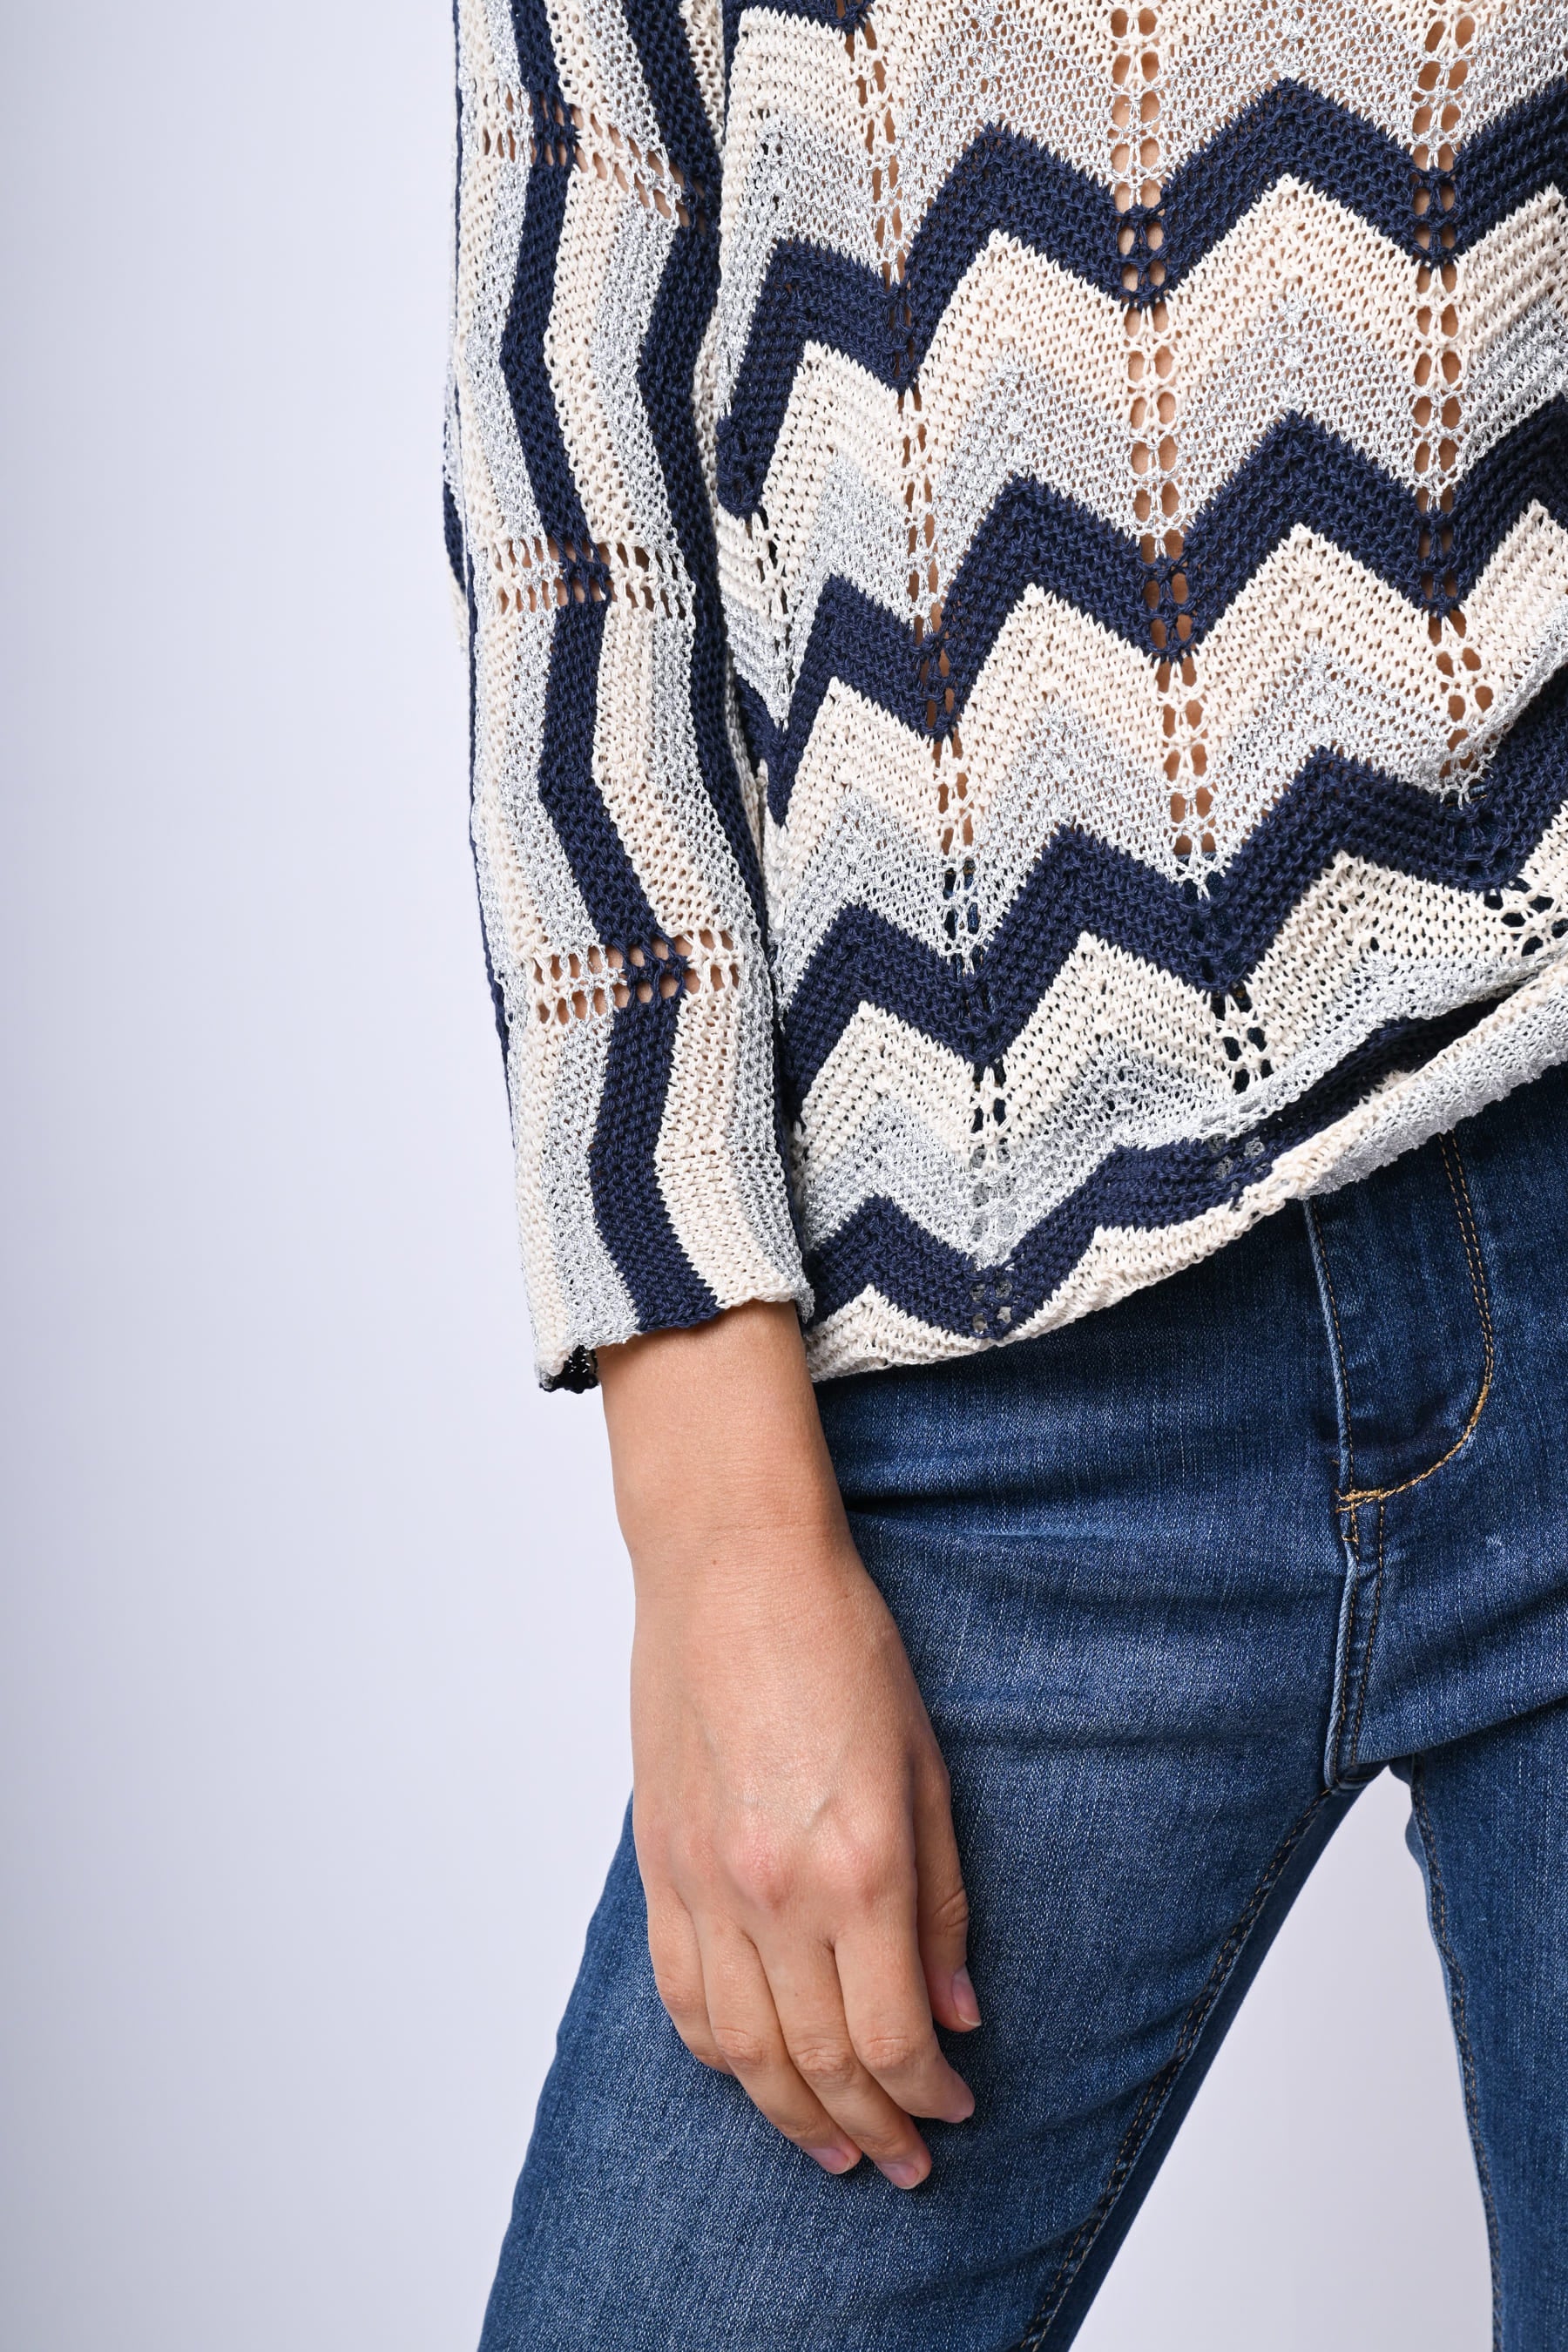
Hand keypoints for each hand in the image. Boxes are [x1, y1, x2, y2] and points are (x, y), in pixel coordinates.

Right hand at [599, 1302, 978, 2187]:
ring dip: (792, 2113)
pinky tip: (752, 2073)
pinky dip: (718, 2054)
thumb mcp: (927, 1767)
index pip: (895, 2035)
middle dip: (872, 2127)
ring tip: (834, 2144)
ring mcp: (705, 1883)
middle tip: (906, 2163)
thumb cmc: (840, 1640)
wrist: (732, 1566)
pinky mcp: (658, 1864)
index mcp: (860, 1865)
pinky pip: (681, 1996)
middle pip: (820, 2061)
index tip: (958, 2110)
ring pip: (742, 2050)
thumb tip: (960, 2011)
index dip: (930, 2095)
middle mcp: (776, 1891)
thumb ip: (944, 1902)